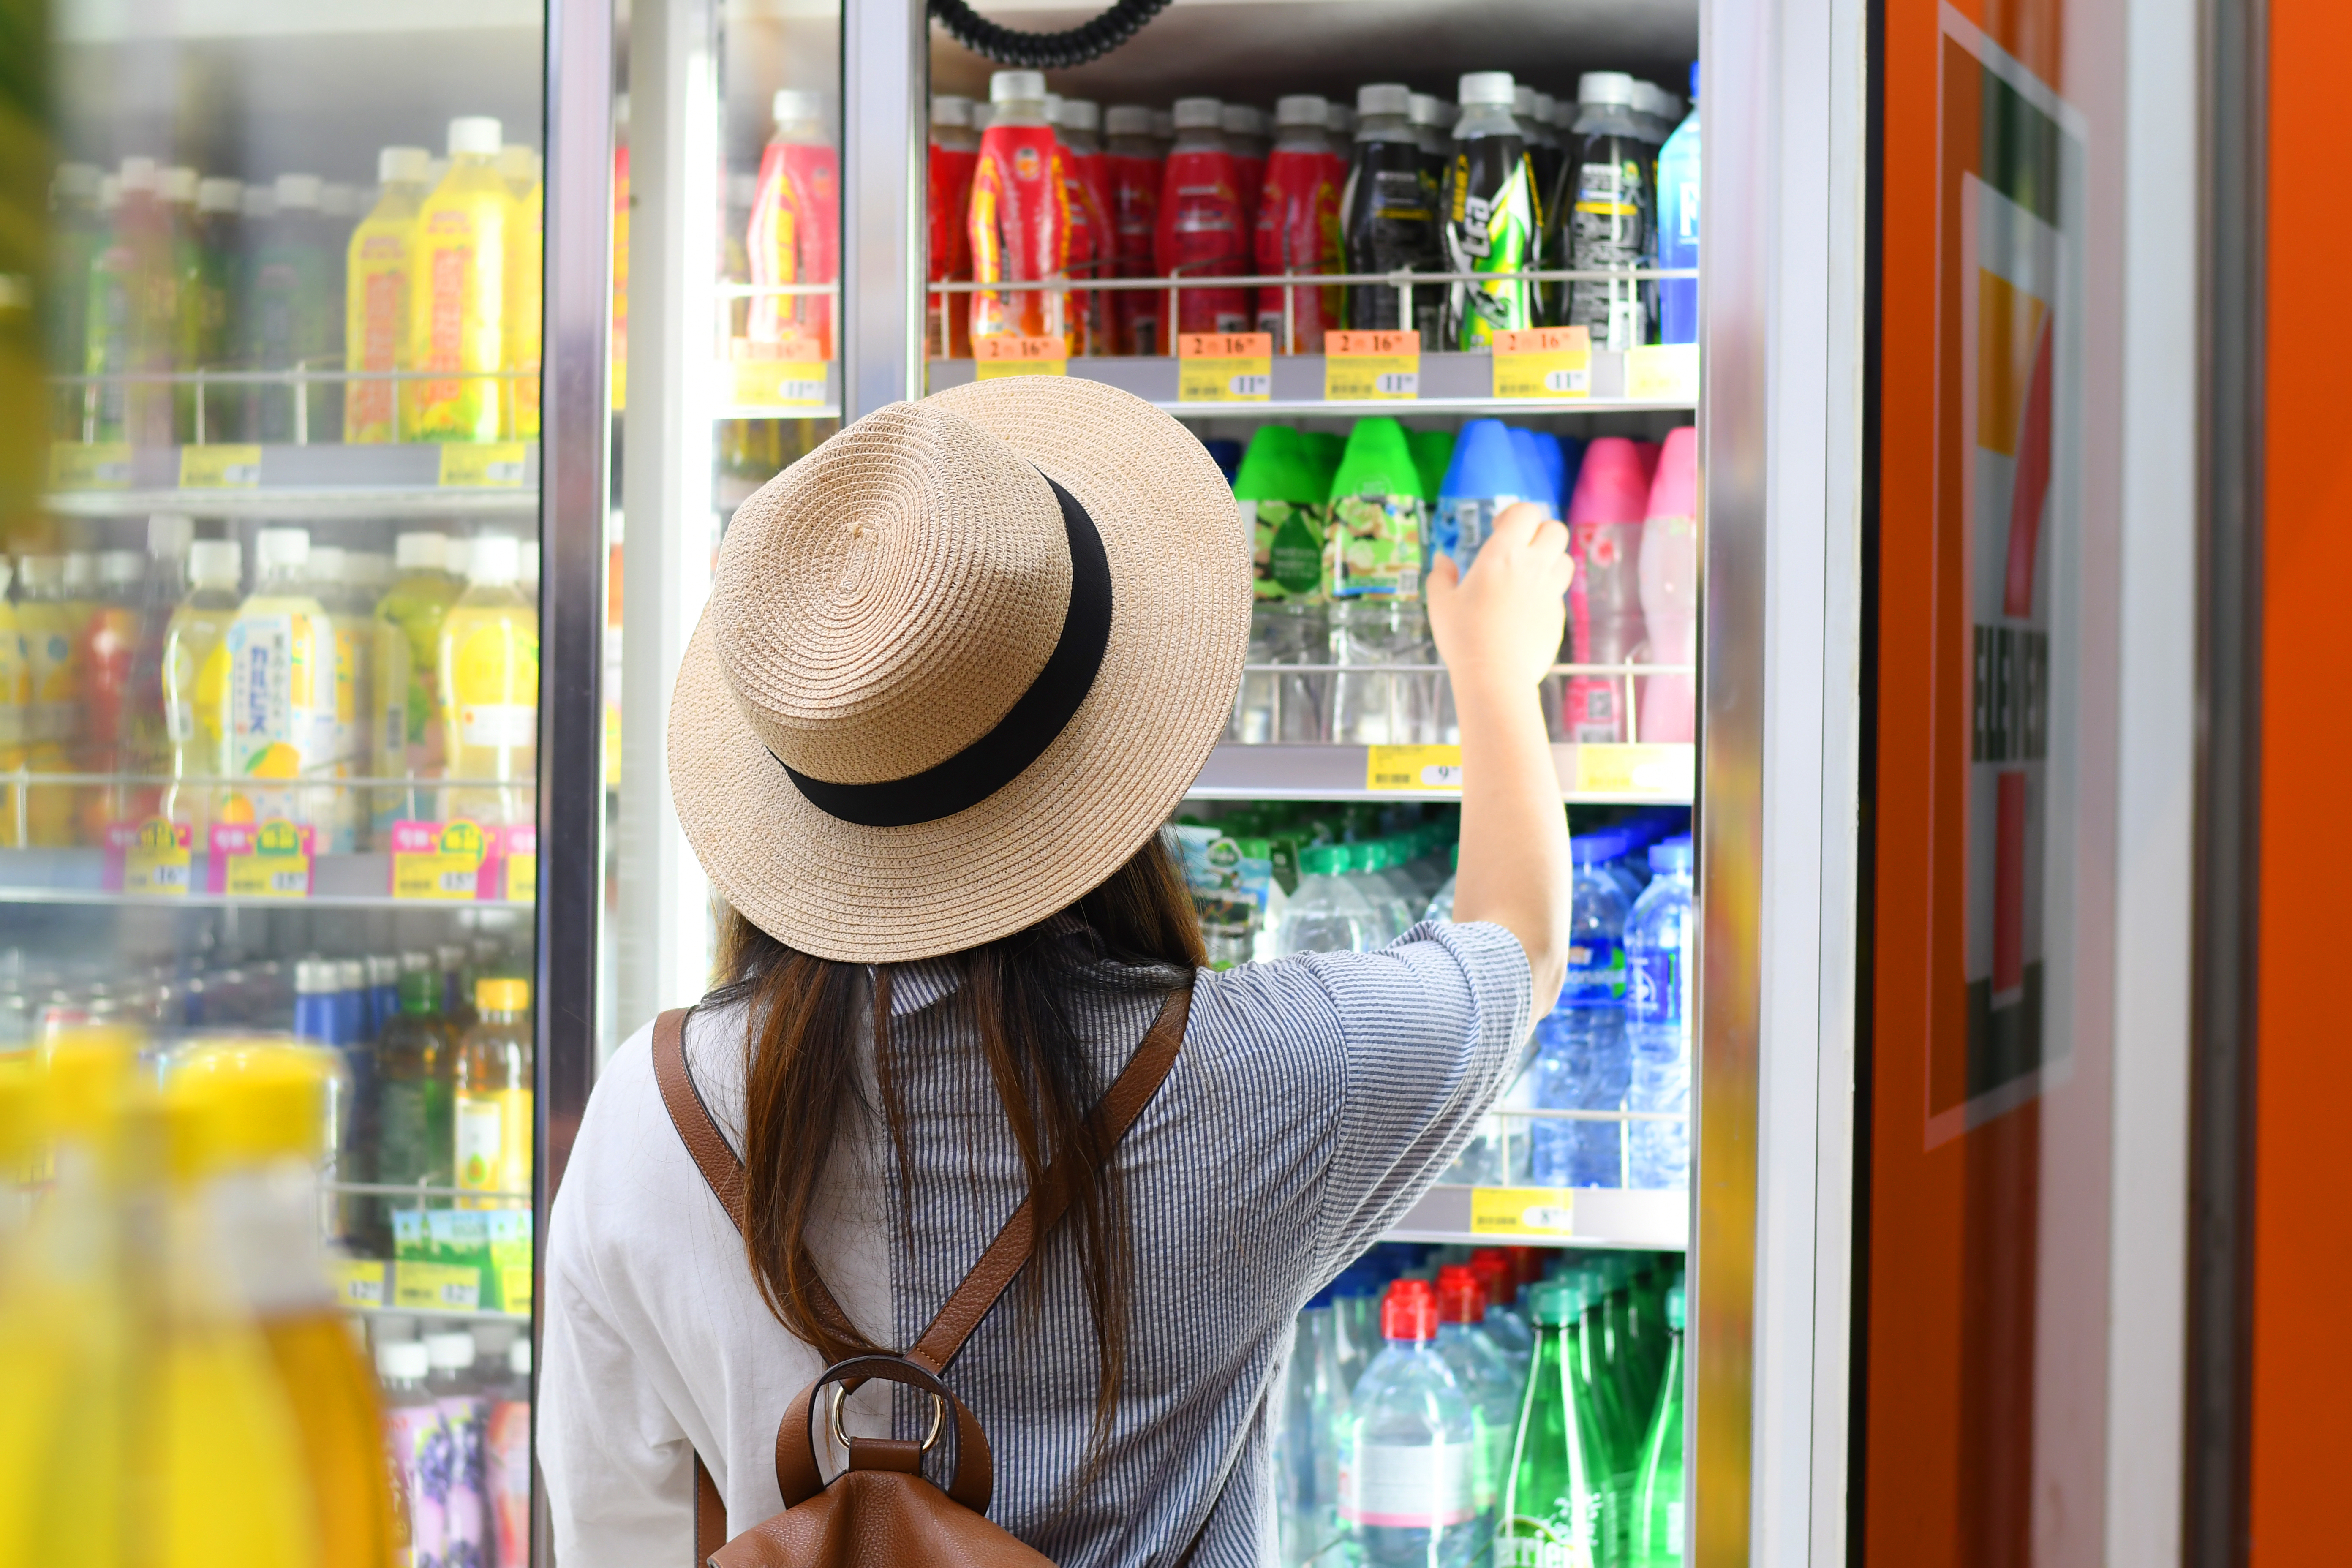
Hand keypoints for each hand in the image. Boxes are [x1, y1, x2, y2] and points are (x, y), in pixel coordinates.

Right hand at [1426, 501, 1572, 702]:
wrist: (1495, 676)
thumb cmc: (1463, 636)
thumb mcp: (1440, 602)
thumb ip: (1441, 575)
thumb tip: (1442, 560)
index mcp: (1503, 554)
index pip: (1526, 513)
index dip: (1515, 515)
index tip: (1499, 528)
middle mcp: (1533, 567)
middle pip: (1556, 530)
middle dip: (1539, 533)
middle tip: (1520, 549)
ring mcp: (1550, 591)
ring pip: (1565, 560)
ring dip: (1550, 560)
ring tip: (1528, 576)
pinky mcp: (1558, 616)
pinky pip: (1559, 594)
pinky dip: (1547, 594)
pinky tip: (1526, 609)